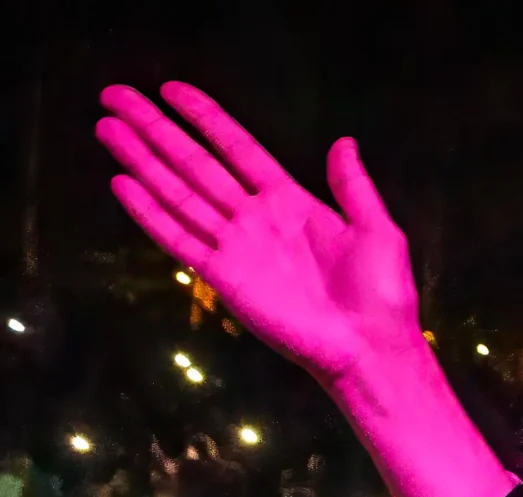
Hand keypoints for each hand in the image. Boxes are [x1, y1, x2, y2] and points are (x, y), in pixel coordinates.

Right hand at [96, 84, 422, 386]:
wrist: (370, 348)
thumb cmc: (382, 295)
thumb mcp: (377, 231)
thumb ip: (354, 186)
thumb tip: (344, 141)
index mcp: (290, 201)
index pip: (236, 147)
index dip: (204, 117)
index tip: (169, 89)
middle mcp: (255, 218)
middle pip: (194, 163)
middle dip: (155, 129)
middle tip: (115, 96)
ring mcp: (236, 246)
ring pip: (177, 193)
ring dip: (142, 161)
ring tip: (107, 129)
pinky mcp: (224, 277)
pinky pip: (179, 238)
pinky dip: (150, 213)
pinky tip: (123, 184)